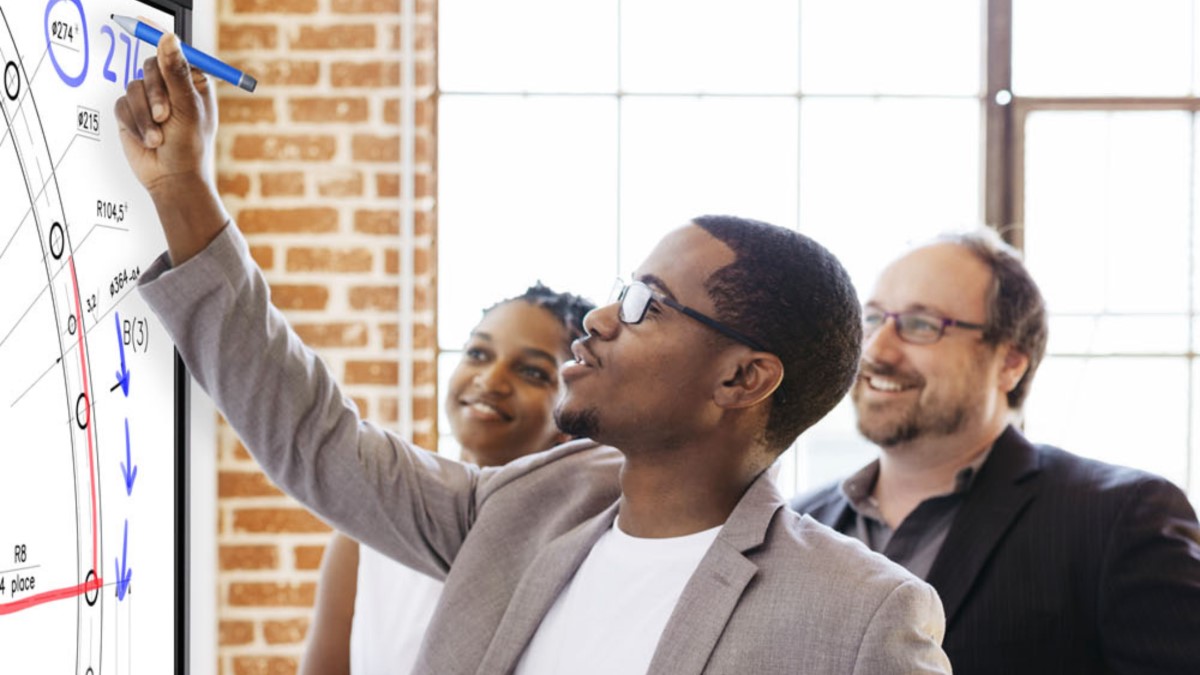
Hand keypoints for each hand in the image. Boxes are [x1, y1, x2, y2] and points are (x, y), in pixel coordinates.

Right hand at [114, 32, 214, 196]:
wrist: (172, 180)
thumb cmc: (189, 147)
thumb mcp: (187, 108)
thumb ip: (175, 73)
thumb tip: (168, 37)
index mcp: (192, 83)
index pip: (175, 55)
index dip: (164, 47)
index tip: (152, 38)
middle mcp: (170, 88)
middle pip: (150, 66)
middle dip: (155, 92)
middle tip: (164, 116)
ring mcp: (149, 100)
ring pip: (133, 86)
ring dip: (144, 115)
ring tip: (159, 138)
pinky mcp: (131, 113)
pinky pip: (122, 105)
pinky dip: (133, 123)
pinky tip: (147, 140)